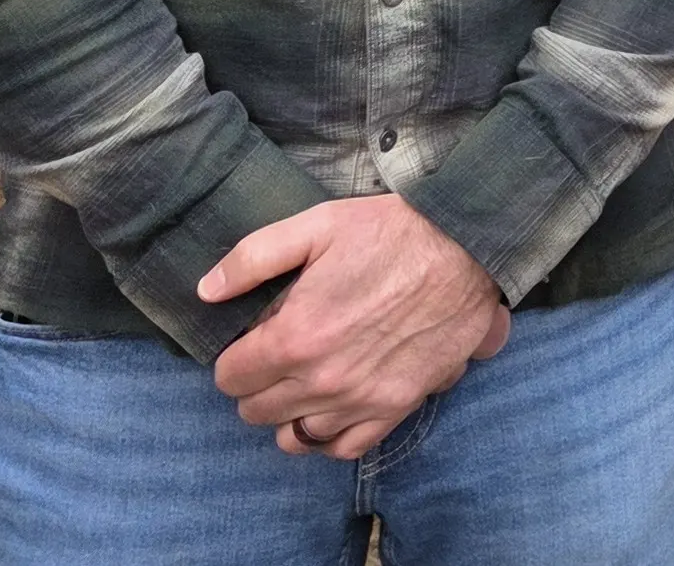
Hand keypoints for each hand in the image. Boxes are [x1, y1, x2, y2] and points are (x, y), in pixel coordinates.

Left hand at [199, 195, 510, 458]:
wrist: (467, 245)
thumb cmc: (391, 232)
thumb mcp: (315, 226)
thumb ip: (252, 259)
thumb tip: (207, 291)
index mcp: (294, 337)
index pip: (230, 378)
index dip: (235, 358)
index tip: (253, 342)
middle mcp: (323, 379)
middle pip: (256, 411)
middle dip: (257, 386)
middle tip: (277, 359)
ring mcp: (362, 398)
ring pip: (295, 436)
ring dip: (290, 413)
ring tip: (303, 385)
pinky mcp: (398, 404)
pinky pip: (346, 447)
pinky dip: (331, 436)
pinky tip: (331, 410)